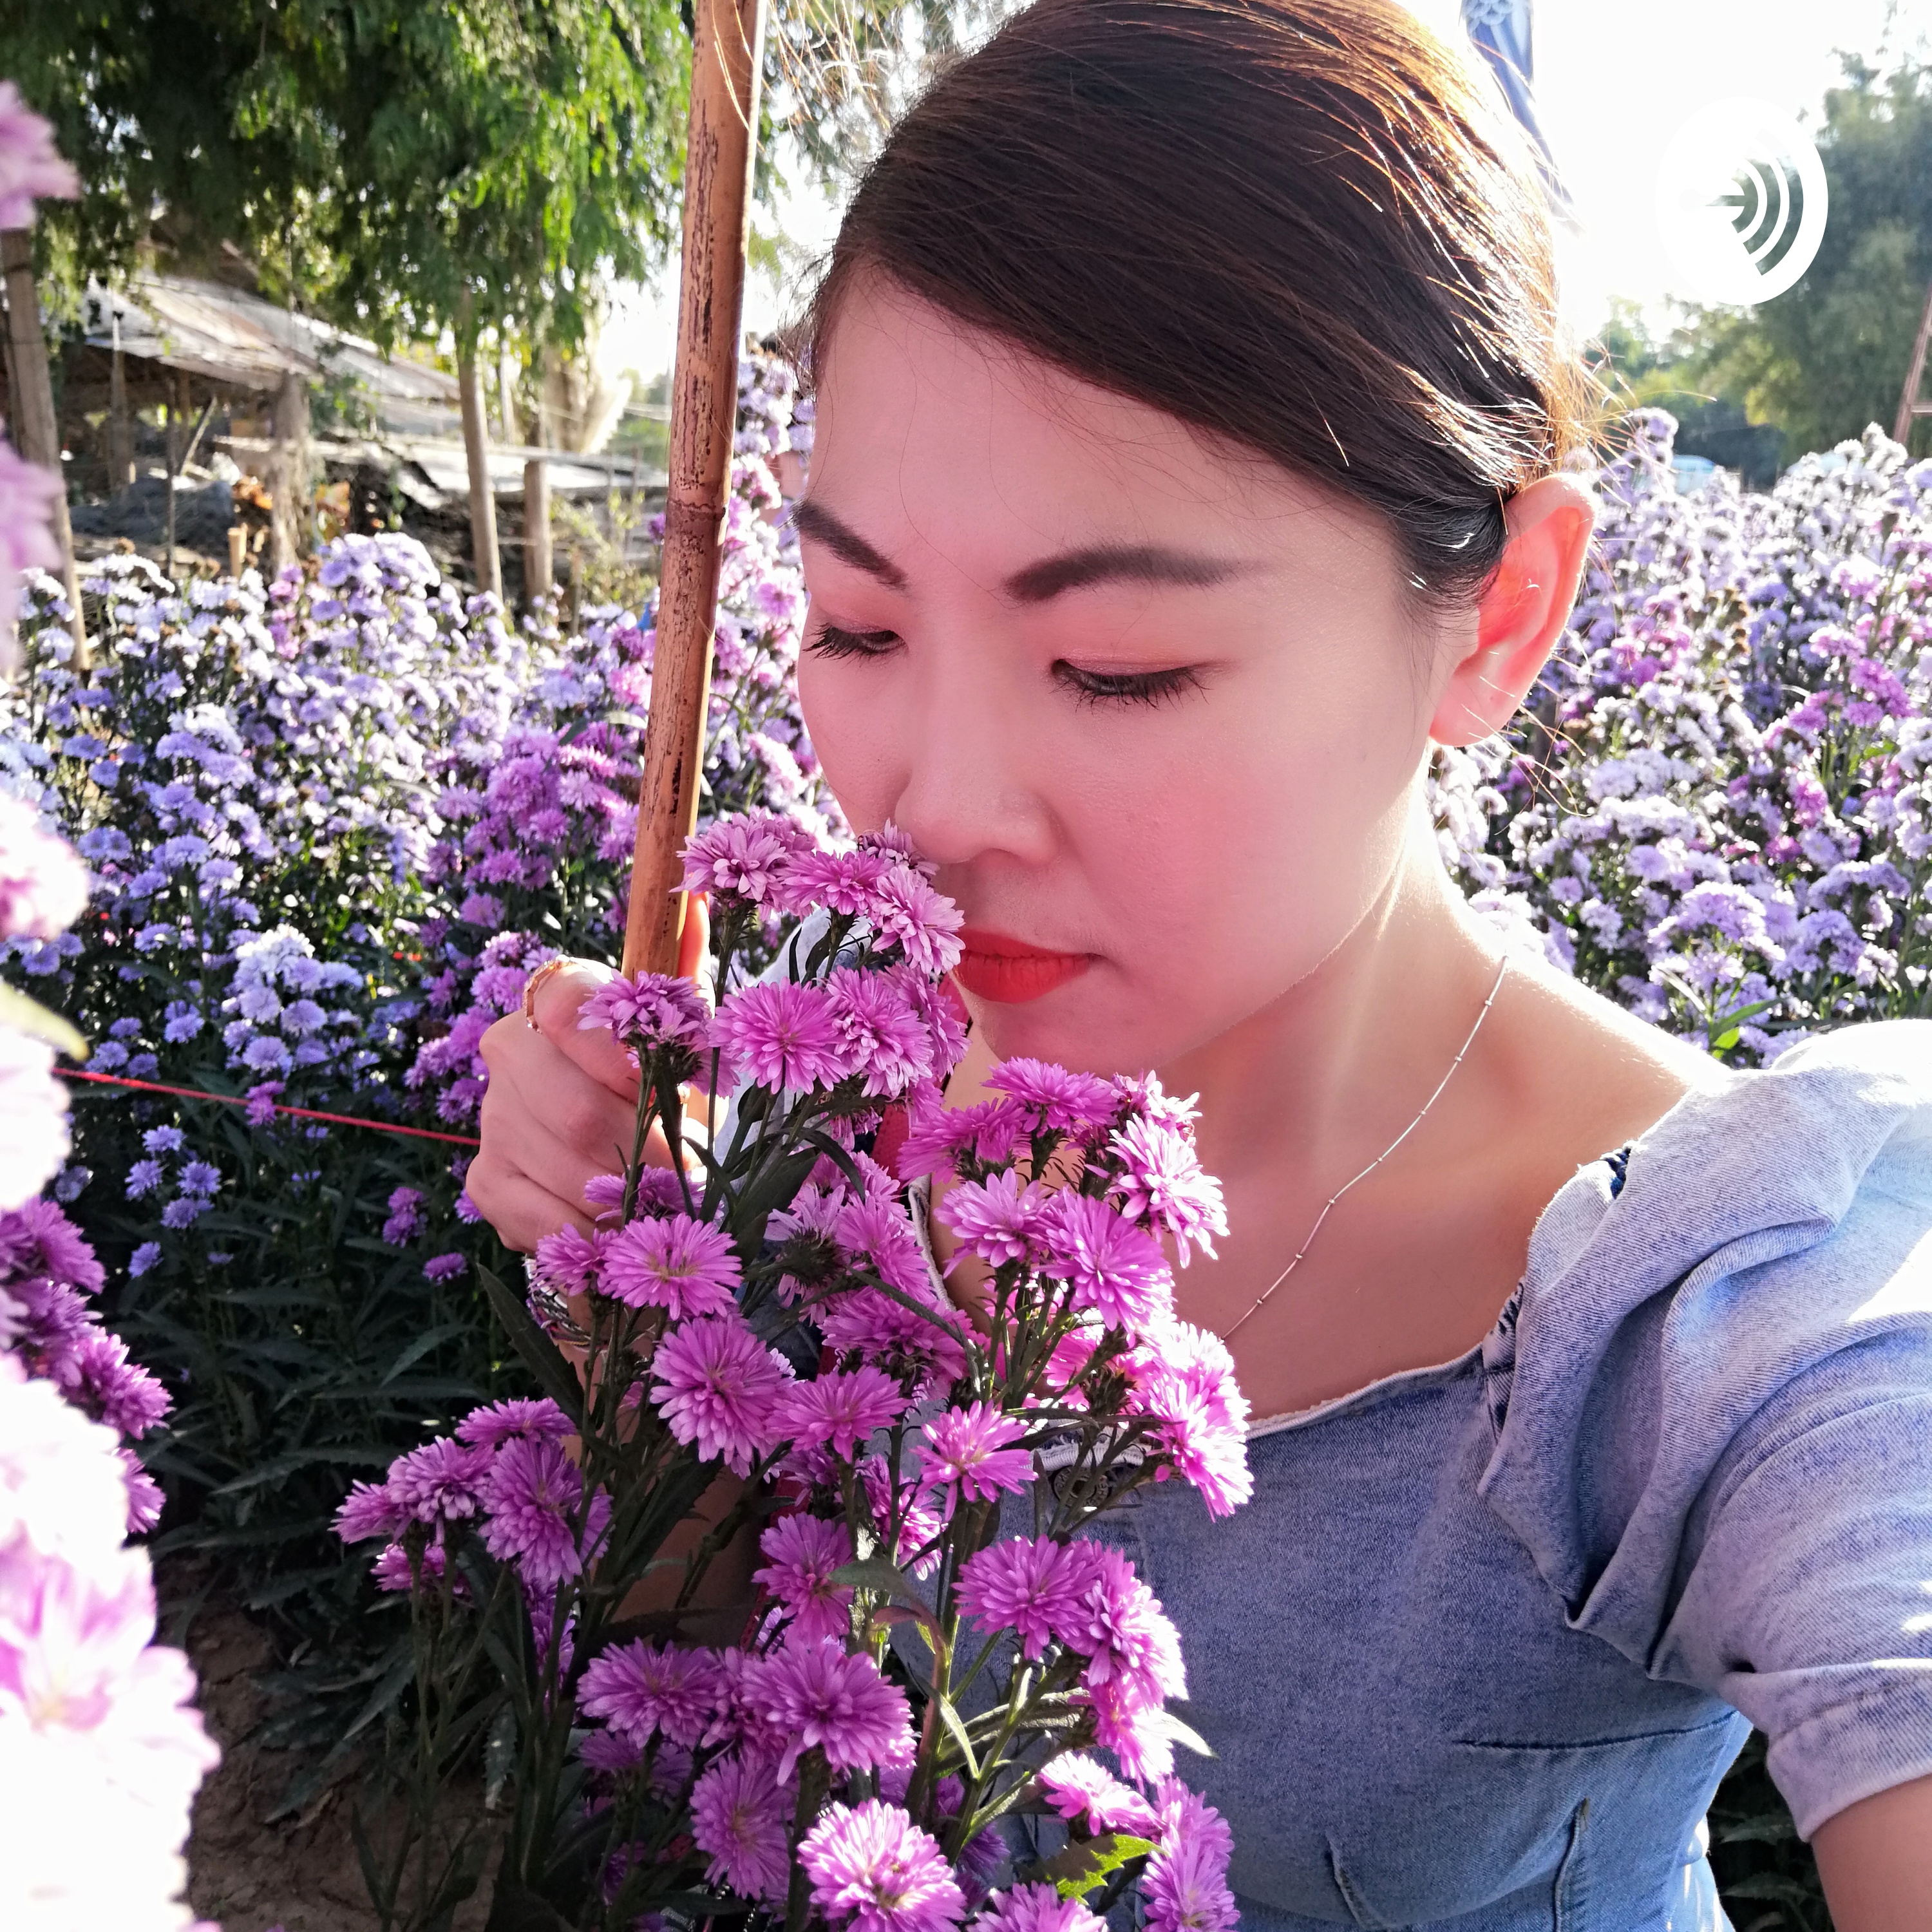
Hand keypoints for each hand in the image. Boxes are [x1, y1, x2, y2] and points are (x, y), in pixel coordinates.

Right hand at [469, 900, 709, 1251]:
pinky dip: (595, 1232)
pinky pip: (544, 1218)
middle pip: (577, 1109)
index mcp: (555, 999)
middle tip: (689, 1169)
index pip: (571, 1010)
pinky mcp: (485, 1182)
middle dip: (647, 1150)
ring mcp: (492, 1118)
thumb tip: (701, 899)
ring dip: (632, 1195)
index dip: (628, 1058)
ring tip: (667, 1199)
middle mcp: (510, 1051)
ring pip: (569, 1168)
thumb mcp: (682, 1033)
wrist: (623, 1154)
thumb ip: (686, 975)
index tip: (678, 1090)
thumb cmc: (661, 1084)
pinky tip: (619, 1227)